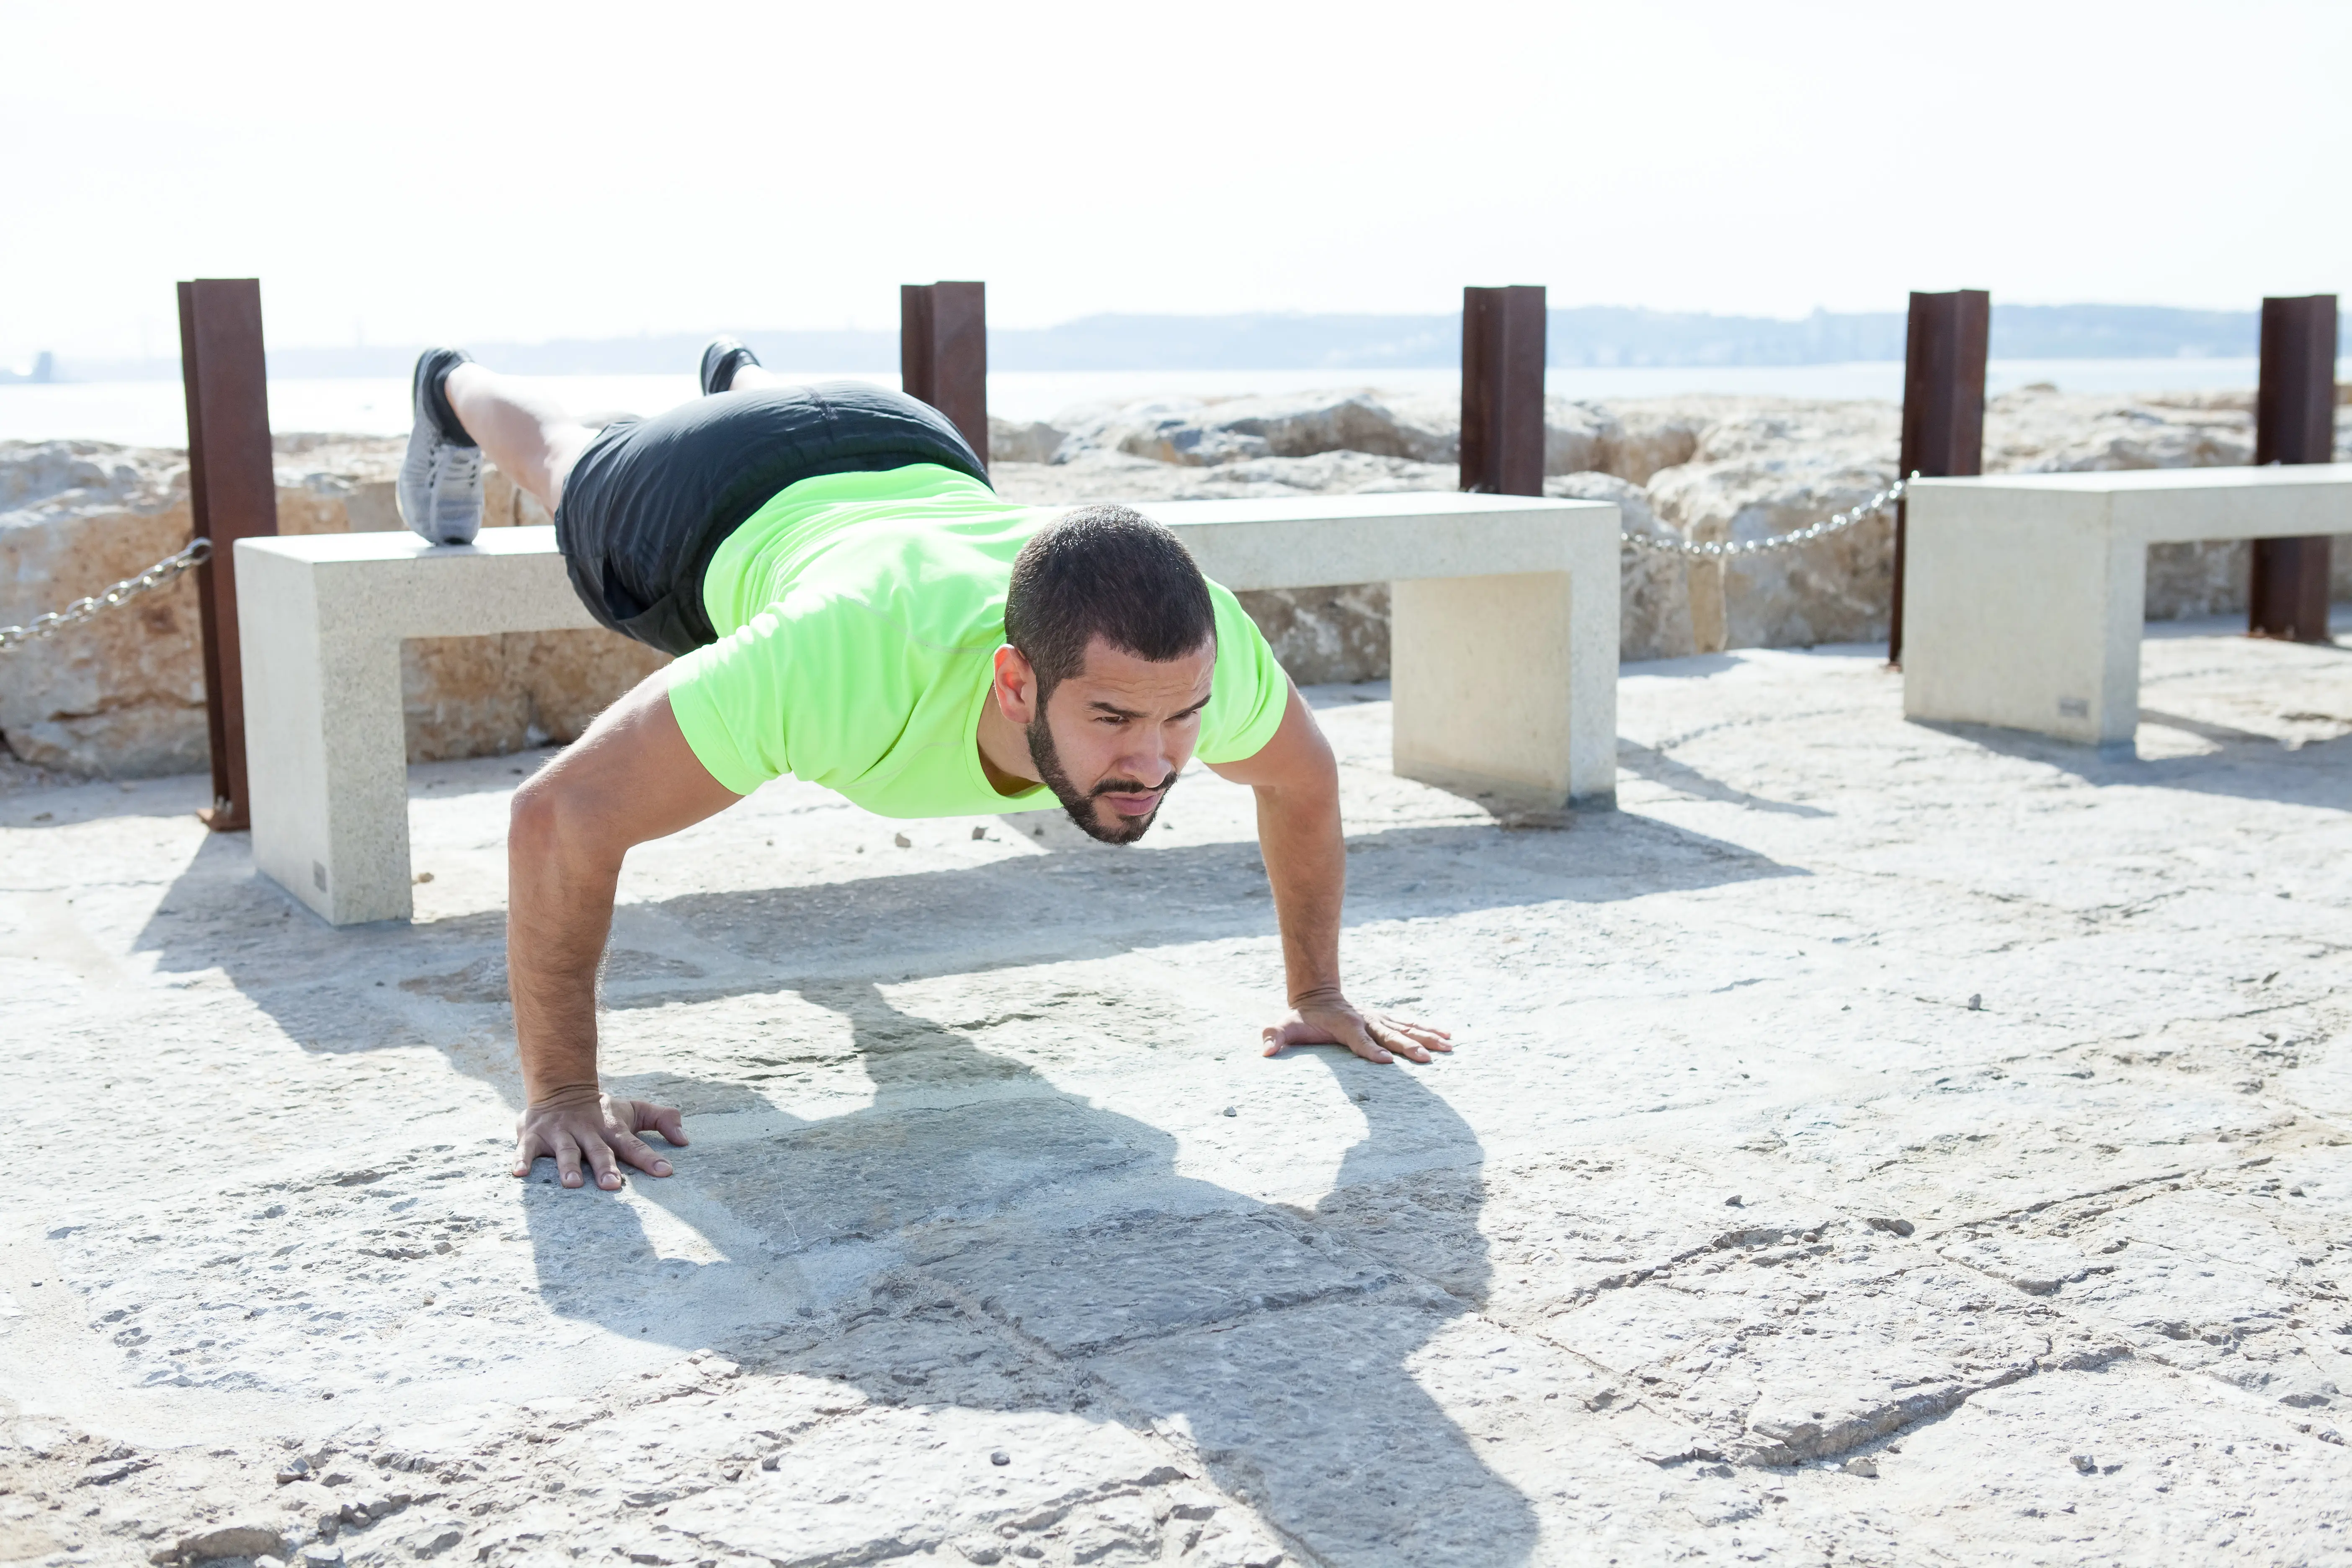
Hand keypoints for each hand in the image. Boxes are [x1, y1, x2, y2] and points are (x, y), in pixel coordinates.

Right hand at [514, 1086, 687, 1189]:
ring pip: (565, 1152)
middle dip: (606, 1167)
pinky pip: (527, 1149)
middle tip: (613, 1186)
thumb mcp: (635, 1110)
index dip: (650, 1158)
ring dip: (568, 1168)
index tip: (665, 1172)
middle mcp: (587, 1132)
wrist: (560, 1087)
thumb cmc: (602, 1110)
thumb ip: (663, 1119)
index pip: (634, 1145)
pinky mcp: (534, 1135)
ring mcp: (560, 1133)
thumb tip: (685, 1140)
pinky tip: (520, 1173)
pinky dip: (522, 1160)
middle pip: (599, 1151)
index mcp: (612, 1129)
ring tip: (573, 1184)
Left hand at [1261, 988, 1454, 1063]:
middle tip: (1427, 1059)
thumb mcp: (1284, 1027)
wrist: (1315, 995)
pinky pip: (1409, 1024)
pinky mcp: (1384, 1020)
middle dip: (1409, 1047)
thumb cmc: (1300, 1017)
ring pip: (1406, 1028)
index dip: (1369, 1050)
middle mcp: (1365, 1021)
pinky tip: (1447, 1036)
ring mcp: (1377, 1019)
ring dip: (1427, 1037)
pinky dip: (1428, 1029)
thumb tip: (1264, 1050)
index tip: (1385, 1061)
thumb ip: (1274, 1037)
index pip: (1358, 1040)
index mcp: (1345, 1025)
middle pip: (1389, 1035)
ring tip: (1449, 1046)